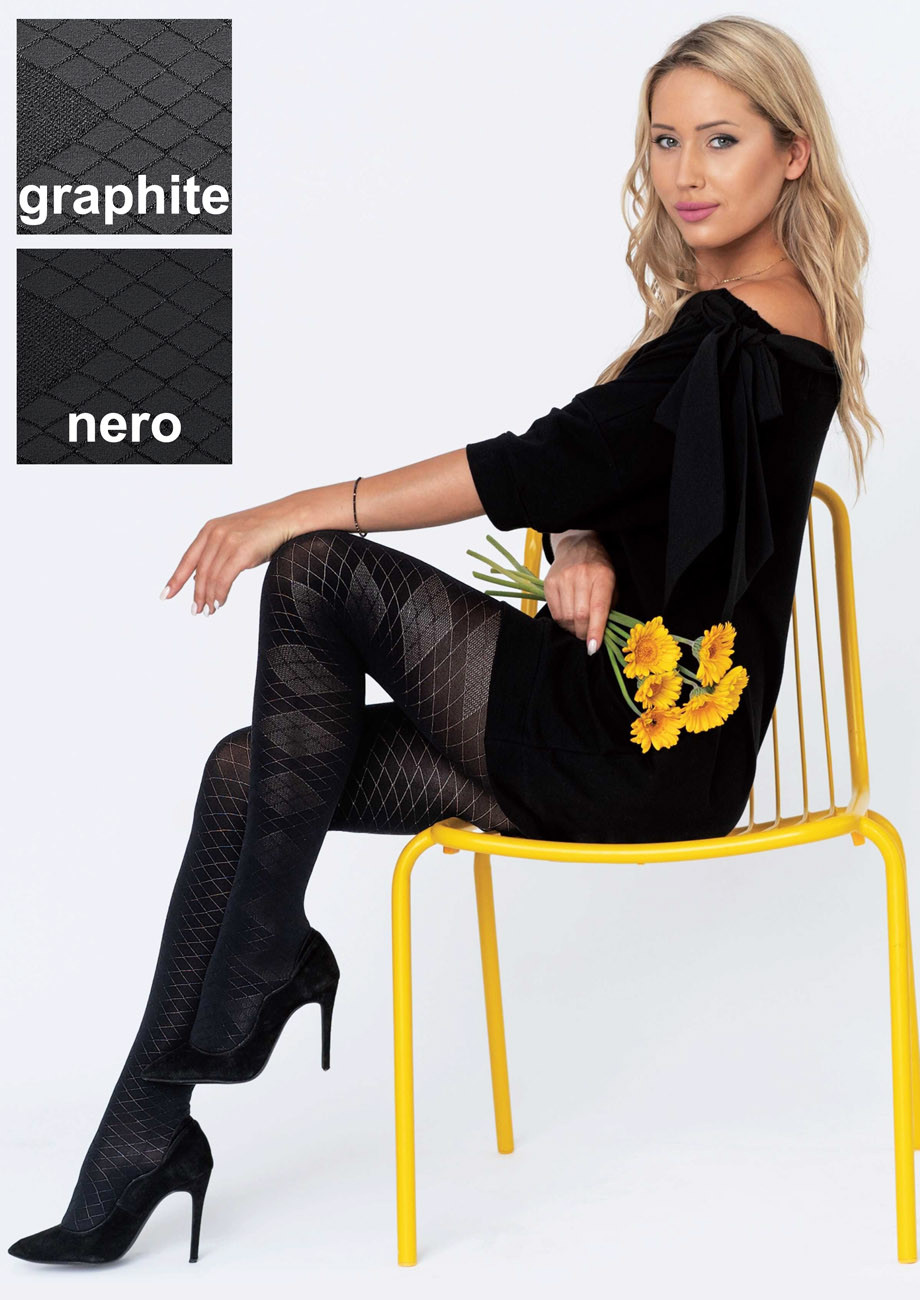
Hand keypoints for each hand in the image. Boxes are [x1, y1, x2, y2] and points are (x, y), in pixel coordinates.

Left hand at [161, 498, 298, 613]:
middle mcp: (215, 534)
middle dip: (197, 595)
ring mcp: (228, 542)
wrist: (288, 517)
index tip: (166, 595)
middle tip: (196, 611)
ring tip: (209, 611)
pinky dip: (220, 594)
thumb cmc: (266, 529)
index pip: (188, 559)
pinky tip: (220, 603)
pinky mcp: (241, 551)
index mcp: (210, 529)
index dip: (176, 579)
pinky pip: (224, 579)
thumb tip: (206, 580)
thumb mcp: (236, 538)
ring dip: (209, 598)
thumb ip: (220, 554)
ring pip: (211, 578)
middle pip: (200, 572)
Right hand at [543, 532, 617, 653]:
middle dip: (584, 633)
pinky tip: (568, 619)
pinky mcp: (549, 582)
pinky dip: (562, 622)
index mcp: (602, 576)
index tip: (593, 648)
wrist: (577, 545)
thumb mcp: (612, 584)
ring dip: (572, 629)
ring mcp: (563, 578)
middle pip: (580, 616)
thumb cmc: (599, 568)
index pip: (598, 608)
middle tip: (587, 639)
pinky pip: (555, 612)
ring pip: (566, 617)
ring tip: (578, 627)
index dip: (596, 630)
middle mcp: (581, 575)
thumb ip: (609, 607)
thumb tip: (601, 634)